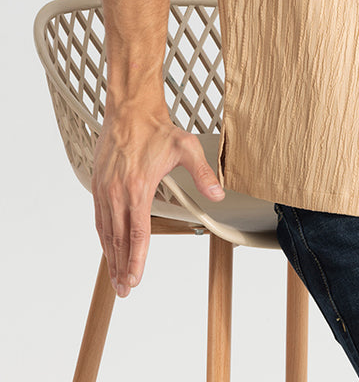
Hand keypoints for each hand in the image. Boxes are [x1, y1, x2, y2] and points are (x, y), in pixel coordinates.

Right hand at [91, 111, 224, 296]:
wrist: (129, 109)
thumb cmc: (156, 128)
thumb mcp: (186, 147)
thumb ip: (203, 173)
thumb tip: (219, 194)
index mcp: (138, 187)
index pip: (137, 233)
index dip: (136, 259)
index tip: (135, 279)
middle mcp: (117, 192)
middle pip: (118, 239)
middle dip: (121, 267)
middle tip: (124, 290)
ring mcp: (105, 189)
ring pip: (106, 232)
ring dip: (110, 257)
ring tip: (115, 278)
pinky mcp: (98, 184)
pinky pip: (98, 218)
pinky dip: (103, 238)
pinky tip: (108, 248)